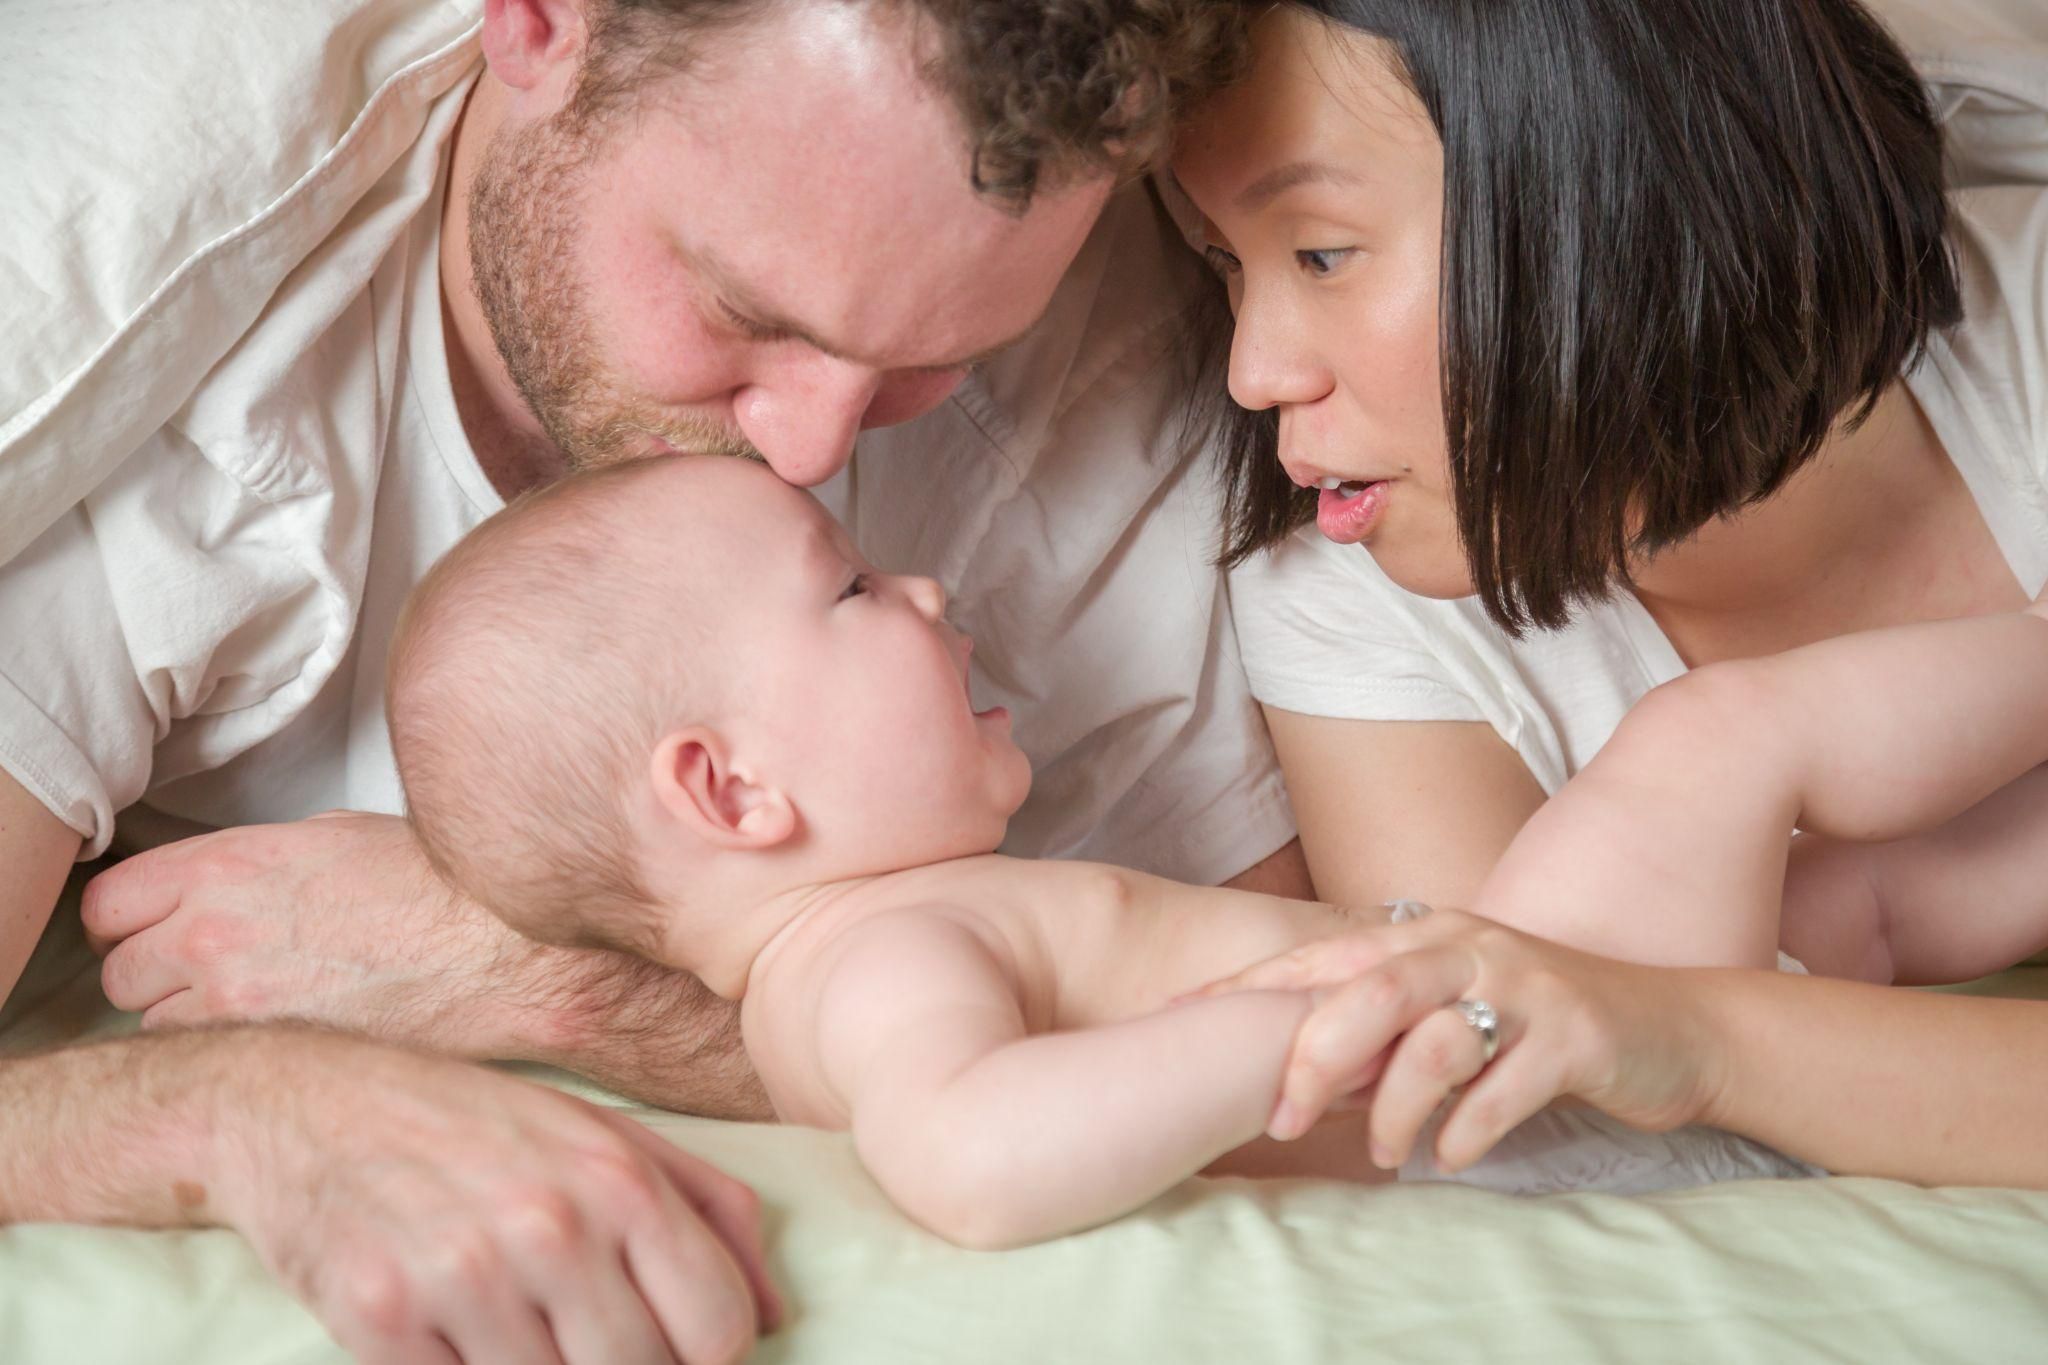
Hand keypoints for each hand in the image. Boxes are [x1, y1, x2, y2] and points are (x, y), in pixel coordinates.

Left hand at [81, 813, 543, 1049]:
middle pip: (119, 969)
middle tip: (206, 976)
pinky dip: (228, 1052)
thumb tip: (222, 884)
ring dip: (189, 1018)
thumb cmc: (438, 889)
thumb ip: (253, 862)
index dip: (131, 920)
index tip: (153, 931)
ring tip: (255, 1007)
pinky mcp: (267, 1049)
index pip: (108, 902)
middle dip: (155, 974)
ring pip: (152, 1023)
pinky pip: (204, 1058)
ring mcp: (234, 996)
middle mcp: (212, 928)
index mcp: (228, 863)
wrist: (500, 951)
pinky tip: (280, 1034)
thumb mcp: (334, 838)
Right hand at [215, 1029, 779, 1363]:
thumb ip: (714, 1215)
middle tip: (586, 1337)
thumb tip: (778, 1316)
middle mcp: (551, 1225)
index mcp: (621, 1179)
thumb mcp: (611, 1135)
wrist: (309, 1105)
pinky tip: (457, 1339)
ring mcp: (464, 1276)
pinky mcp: (381, 1320)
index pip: (719, 1330)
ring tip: (519, 1327)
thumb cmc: (481, 1124)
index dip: (706, 1358)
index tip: (671, 1347)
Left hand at [1191, 908, 1724, 1172]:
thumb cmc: (1537, 1024)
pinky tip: (1451, 1156)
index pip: (1319, 957)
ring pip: (1433, 1039)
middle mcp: (1468, 945)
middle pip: (1369, 988)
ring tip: (1384, 1153)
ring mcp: (1526, 985)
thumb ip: (1378, 1018)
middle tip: (1283, 1120)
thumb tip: (1284, 1061)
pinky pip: (1506, 1088)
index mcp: (1423, 933)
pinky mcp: (1575, 1034)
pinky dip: (1468, 1130)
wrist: (1672, 1026)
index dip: (1248, 989)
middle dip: (1313, 1057)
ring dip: (1394, 1108)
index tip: (1180, 1024)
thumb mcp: (1450, 1004)